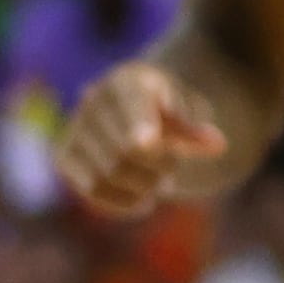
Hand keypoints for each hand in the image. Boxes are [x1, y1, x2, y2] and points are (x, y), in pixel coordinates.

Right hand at [58, 59, 233, 218]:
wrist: (136, 115)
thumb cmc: (168, 111)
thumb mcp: (187, 112)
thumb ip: (196, 129)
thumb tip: (218, 145)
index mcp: (126, 80)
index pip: (132, 105)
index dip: (138, 123)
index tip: (150, 142)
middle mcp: (93, 100)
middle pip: (125, 149)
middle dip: (158, 166)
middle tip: (173, 171)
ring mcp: (75, 128)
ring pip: (109, 174)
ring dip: (143, 186)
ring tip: (162, 182)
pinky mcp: (65, 158)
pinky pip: (92, 190)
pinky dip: (122, 202)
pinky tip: (143, 202)